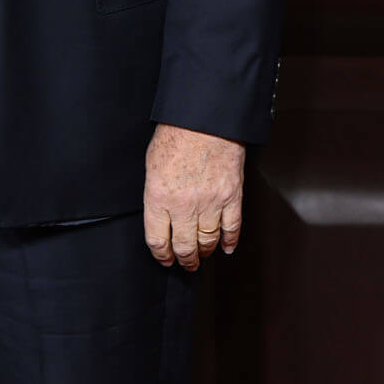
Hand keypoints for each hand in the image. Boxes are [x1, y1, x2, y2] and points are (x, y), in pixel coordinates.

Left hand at [143, 123, 245, 270]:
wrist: (205, 119)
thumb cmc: (176, 134)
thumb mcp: (151, 164)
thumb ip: (155, 193)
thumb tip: (158, 214)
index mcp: (159, 197)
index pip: (157, 240)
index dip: (161, 254)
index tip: (164, 259)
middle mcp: (184, 206)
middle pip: (184, 246)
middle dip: (185, 260)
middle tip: (186, 264)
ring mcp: (210, 203)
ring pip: (208, 240)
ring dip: (205, 252)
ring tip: (203, 256)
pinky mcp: (231, 197)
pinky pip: (232, 228)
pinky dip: (230, 241)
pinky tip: (226, 247)